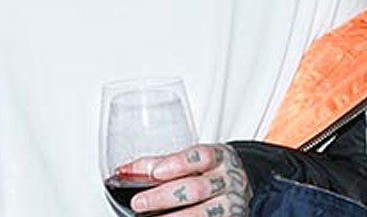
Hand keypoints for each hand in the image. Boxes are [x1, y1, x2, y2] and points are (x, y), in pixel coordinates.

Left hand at [118, 143, 251, 215]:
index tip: (155, 172)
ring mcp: (231, 205)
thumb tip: (125, 171)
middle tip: (138, 203)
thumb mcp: (191, 161)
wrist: (242, 187)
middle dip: (162, 197)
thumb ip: (160, 164)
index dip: (177, 164)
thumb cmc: (209, 171)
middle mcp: (227, 181)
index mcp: (218, 157)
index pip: (201, 156)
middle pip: (195, 189)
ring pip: (202, 214)